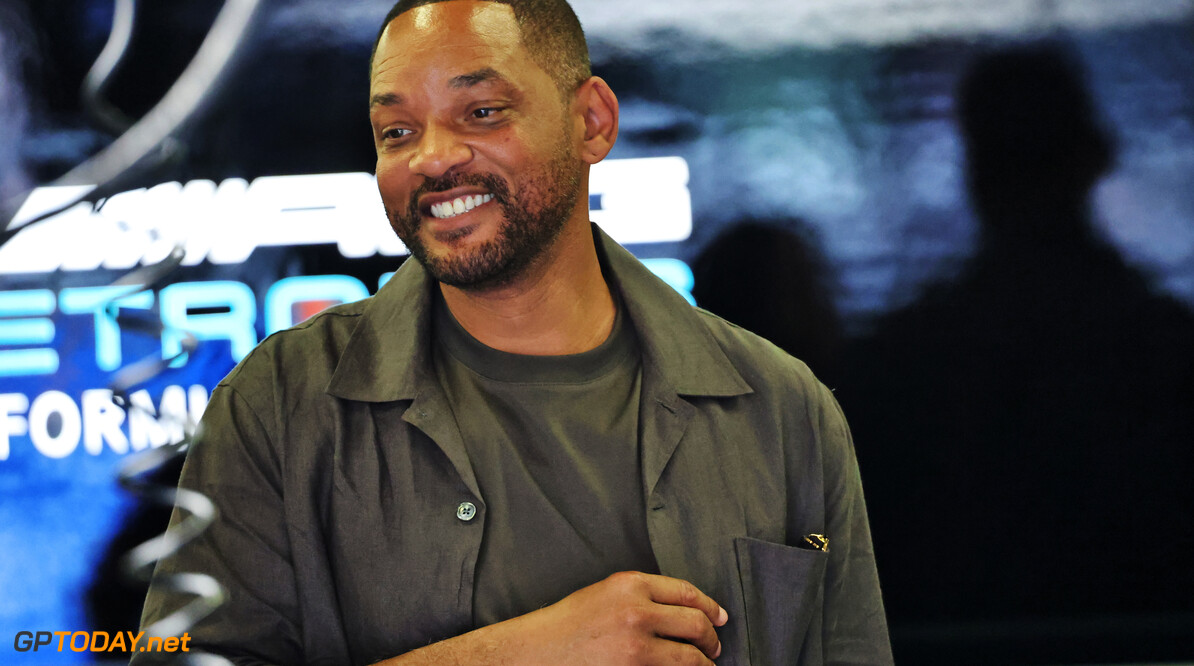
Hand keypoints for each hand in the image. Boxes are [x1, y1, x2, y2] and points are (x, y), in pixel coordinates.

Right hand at [516, 570, 728, 664]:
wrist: (539, 651)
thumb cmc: (569, 623)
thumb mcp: (606, 593)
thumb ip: (643, 595)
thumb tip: (685, 609)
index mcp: (630, 584)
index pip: (686, 593)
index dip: (710, 606)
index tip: (720, 616)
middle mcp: (637, 611)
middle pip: (695, 624)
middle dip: (711, 638)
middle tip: (714, 646)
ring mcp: (636, 645)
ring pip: (690, 656)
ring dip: (703, 663)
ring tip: (705, 665)